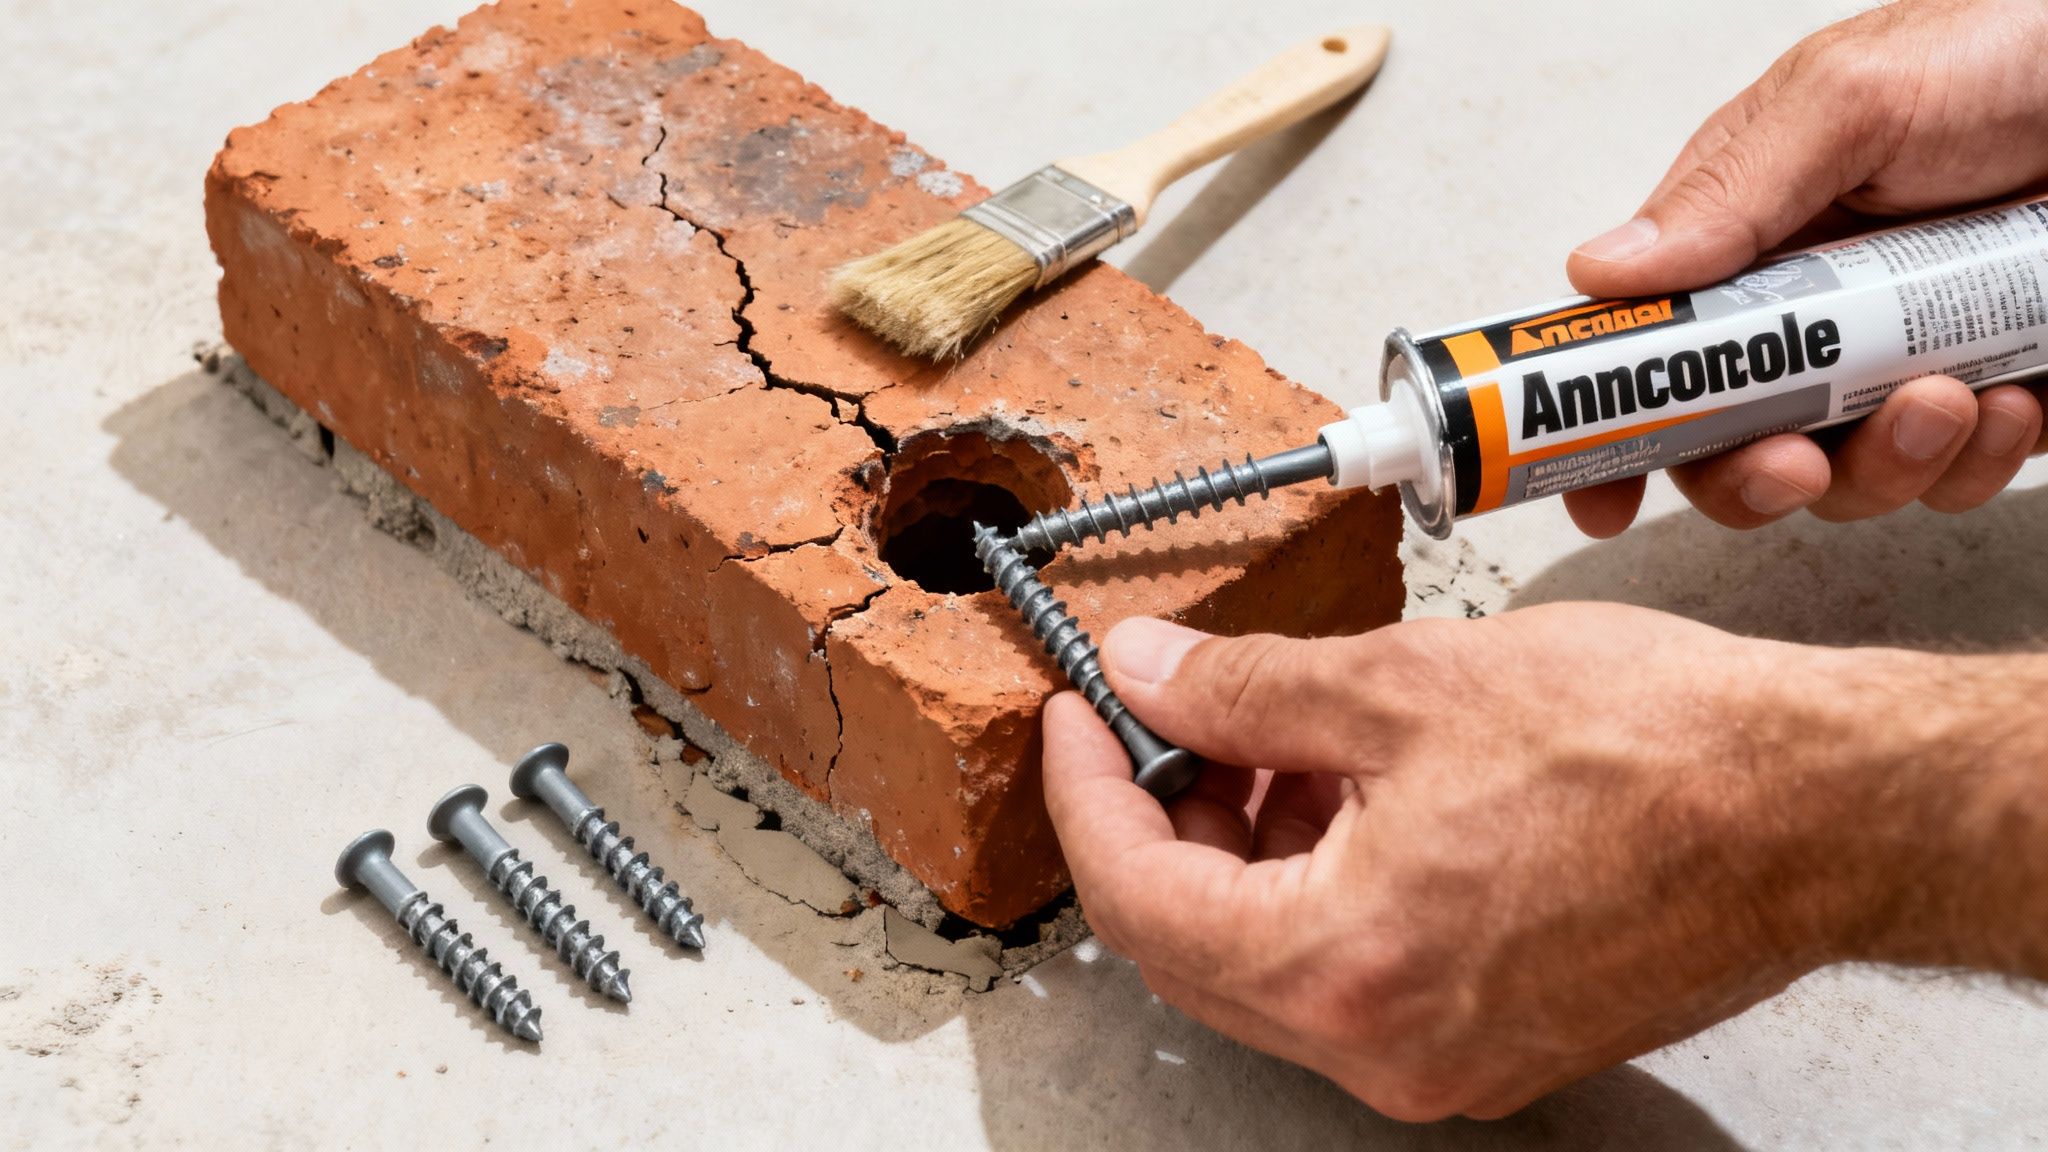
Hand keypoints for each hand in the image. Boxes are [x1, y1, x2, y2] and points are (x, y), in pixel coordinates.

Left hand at [1042, 610, 2047, 1118]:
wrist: (1820, 811)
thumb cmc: (1650, 749)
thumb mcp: (1404, 686)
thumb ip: (1243, 690)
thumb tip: (1145, 674)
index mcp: (1341, 968)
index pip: (1135, 893)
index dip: (1085, 789)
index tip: (1076, 713)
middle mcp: (1381, 1048)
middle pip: (1192, 943)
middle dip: (1160, 819)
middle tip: (1170, 718)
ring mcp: (1439, 1062)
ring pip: (1271, 963)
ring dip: (1243, 850)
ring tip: (1274, 743)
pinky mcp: (1490, 1045)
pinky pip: (1352, 976)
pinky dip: (1319, 887)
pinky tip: (1350, 796)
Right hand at [1562, 0, 2047, 536]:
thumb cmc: (2010, 50)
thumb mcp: (1851, 98)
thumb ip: (1730, 191)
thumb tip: (1603, 273)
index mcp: (1747, 243)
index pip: (1651, 356)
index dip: (1613, 436)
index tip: (1605, 499)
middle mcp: (1810, 315)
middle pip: (1730, 449)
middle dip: (1755, 479)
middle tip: (1795, 465)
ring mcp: (1897, 362)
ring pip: (1848, 480)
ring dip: (1888, 465)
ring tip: (1947, 400)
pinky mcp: (1988, 393)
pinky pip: (1956, 477)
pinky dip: (1977, 460)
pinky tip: (2014, 397)